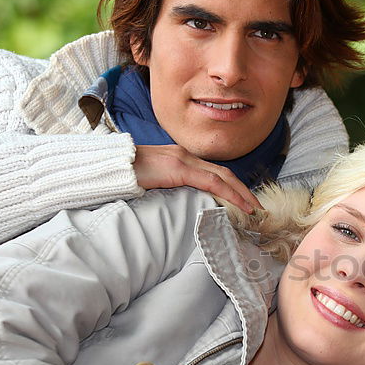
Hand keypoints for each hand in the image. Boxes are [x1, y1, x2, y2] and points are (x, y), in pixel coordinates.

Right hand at [134, 145, 262, 213]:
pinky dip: (229, 193)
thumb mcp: (151, 182)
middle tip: (258, 207)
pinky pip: (211, 182)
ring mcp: (182, 160)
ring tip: (255, 209)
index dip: (232, 186)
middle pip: (224, 173)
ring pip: (223, 176)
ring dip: (242, 193)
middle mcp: (185, 155)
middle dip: (243, 190)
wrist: (106, 166)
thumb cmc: (124, 177)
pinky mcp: (178, 168)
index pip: (213, 172)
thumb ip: (168, 188)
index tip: (244, 201)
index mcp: (179, 158)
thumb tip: (180, 204)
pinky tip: (239, 205)